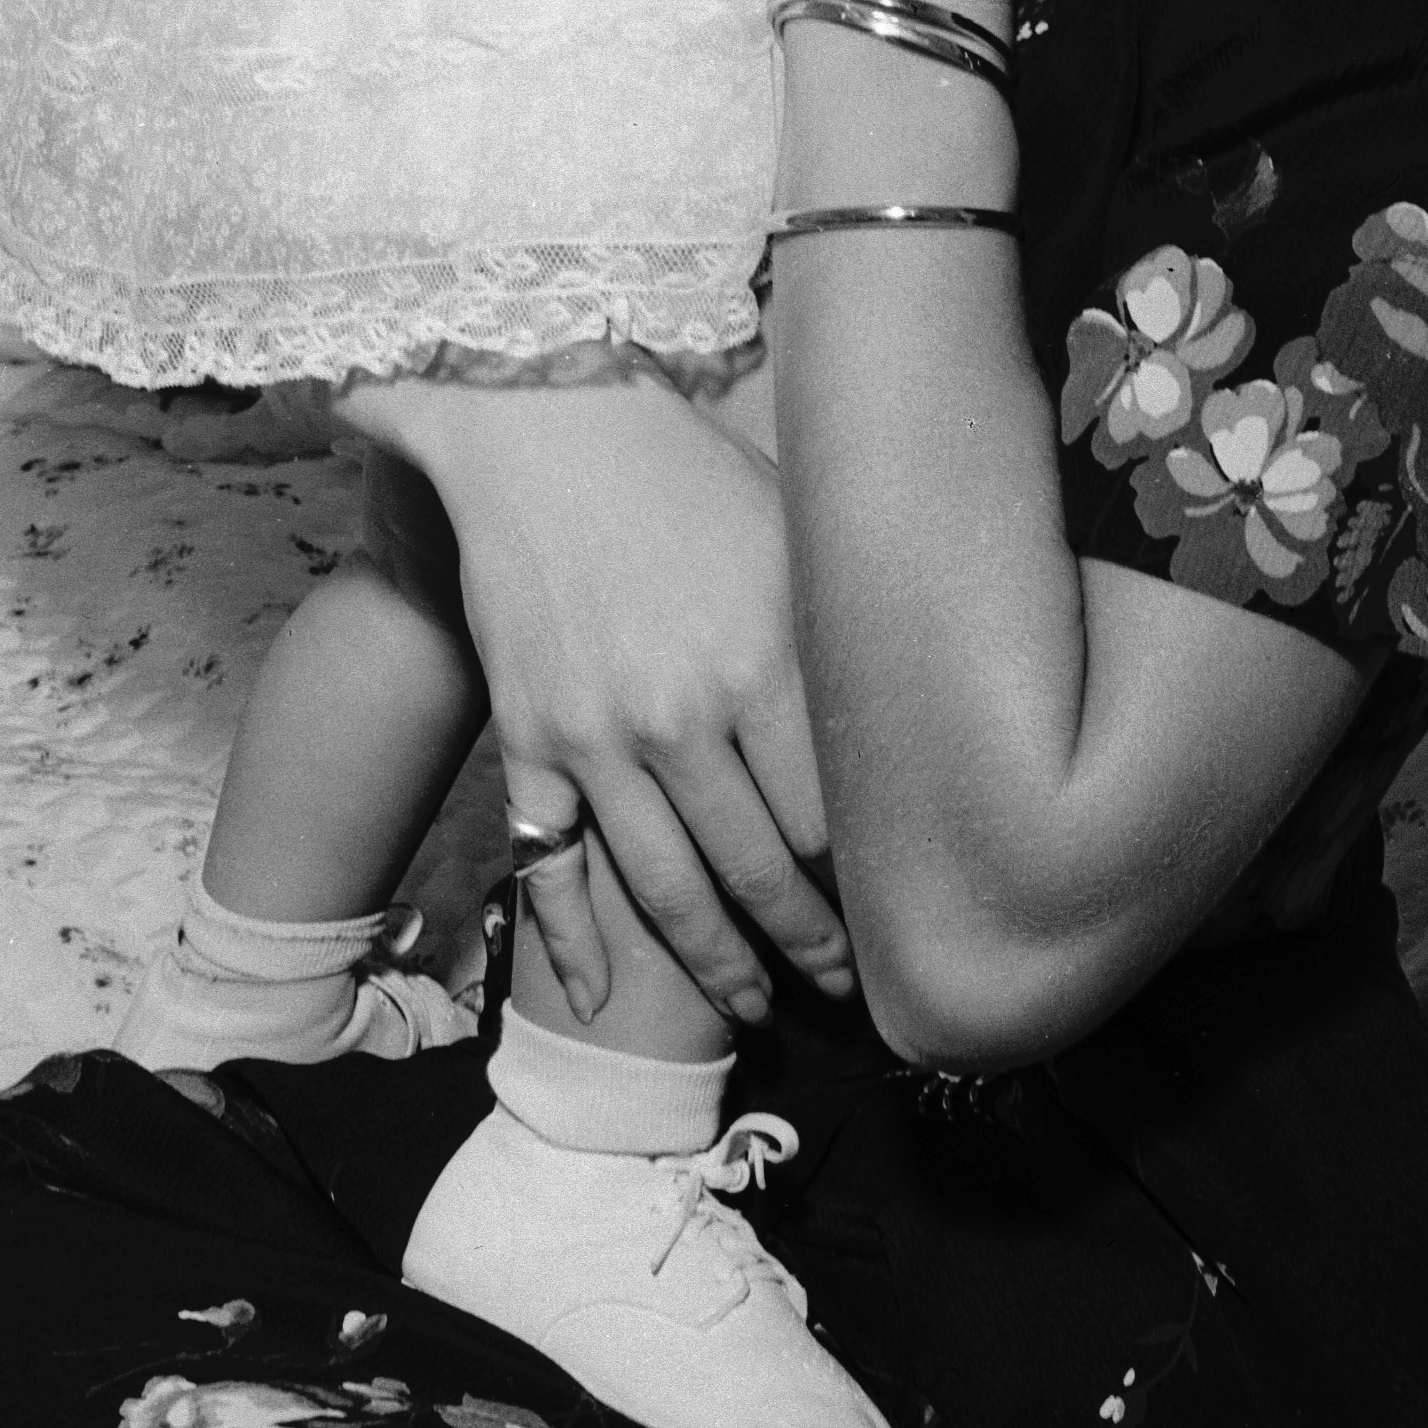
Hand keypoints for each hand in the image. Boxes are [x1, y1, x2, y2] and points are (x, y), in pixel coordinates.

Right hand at [338, 377, 850, 1024]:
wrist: (541, 422)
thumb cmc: (684, 467)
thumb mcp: (787, 537)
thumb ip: (831, 639)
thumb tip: (900, 727)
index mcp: (761, 662)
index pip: (830, 818)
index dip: (866, 880)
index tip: (897, 911)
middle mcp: (681, 718)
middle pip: (762, 871)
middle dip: (811, 945)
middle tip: (847, 987)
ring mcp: (595, 740)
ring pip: (668, 890)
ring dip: (720, 963)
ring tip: (755, 1006)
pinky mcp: (528, 741)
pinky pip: (549, 867)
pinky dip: (572, 943)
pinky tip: (599, 1000)